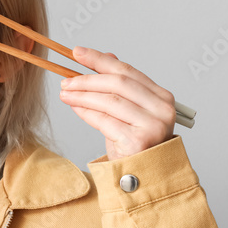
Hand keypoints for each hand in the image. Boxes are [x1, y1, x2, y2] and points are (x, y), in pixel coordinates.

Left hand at [59, 47, 175, 160]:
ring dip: (82, 95)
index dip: (100, 59)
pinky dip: (85, 111)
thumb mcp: (128, 112)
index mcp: (162, 97)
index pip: (127, 71)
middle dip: (87, 79)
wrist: (142, 176)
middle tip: (65, 80)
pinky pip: (104, 120)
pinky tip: (74, 107)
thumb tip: (106, 56)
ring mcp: (152, 125)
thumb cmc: (134, 143)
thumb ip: (120, 86)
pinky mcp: (138, 141)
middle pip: (118, 83)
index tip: (77, 52)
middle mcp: (162, 109)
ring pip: (110, 101)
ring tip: (65, 93)